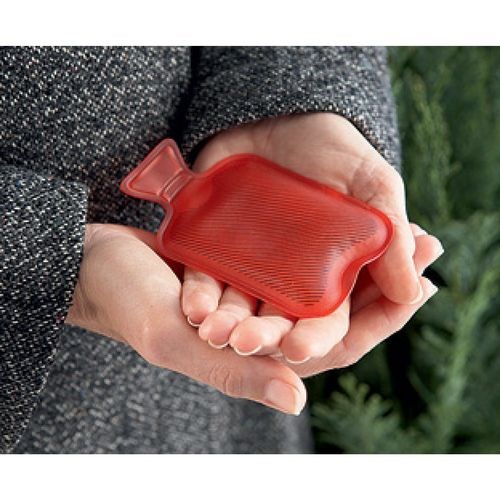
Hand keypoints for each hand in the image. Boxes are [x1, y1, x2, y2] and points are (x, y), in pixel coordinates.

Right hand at [65, 223, 307, 414]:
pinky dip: (220, 259)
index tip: (242, 333)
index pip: (286, 351)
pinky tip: (193, 265)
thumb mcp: (175, 342)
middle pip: (274, 312)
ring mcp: (229, 290)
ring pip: (257, 279)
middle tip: (202, 315)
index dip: (282, 339)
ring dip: (227, 285)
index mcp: (232, 355)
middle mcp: (236, 323)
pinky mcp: (221, 261)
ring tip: (189, 297)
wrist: (92, 257)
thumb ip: (234, 374)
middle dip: (245, 313)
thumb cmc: (128, 303)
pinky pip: (240, 254)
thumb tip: (297, 402)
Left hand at [180, 113, 441, 362]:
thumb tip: (413, 290)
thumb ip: (391, 233)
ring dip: (226, 324)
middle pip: (279, 321)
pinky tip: (192, 308)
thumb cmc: (335, 149)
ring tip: (213, 333)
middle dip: (265, 336)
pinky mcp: (217, 248)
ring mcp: (252, 266)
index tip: (301, 348)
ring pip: (239, 307)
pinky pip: (205, 278)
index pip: (330, 320)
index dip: (317, 337)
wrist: (281, 115)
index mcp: (333, 275)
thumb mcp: (373, 184)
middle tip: (248, 344)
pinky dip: (199, 294)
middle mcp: (291, 279)